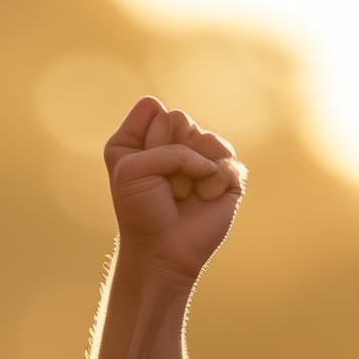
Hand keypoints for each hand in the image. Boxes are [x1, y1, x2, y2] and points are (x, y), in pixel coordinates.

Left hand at [104, 98, 245, 283]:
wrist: (161, 250)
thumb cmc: (140, 211)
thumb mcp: (129, 169)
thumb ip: (163, 144)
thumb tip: (212, 159)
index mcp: (149, 136)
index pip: (153, 108)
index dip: (145, 138)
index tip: (138, 168)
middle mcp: (178, 142)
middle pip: (179, 118)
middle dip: (166, 153)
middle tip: (162, 184)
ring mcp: (205, 157)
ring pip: (205, 137)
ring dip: (188, 171)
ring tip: (181, 194)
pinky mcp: (229, 175)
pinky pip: (225, 162)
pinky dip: (210, 185)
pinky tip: (203, 200)